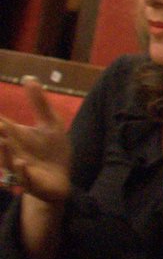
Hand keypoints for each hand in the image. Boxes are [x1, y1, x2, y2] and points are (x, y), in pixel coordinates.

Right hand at [0, 78, 72, 204]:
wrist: (61, 179)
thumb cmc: (52, 149)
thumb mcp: (49, 123)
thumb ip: (39, 102)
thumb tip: (29, 77)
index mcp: (11, 135)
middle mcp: (9, 151)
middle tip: (1, 128)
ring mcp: (17, 167)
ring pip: (4, 161)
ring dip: (3, 154)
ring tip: (5, 142)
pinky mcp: (31, 181)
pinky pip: (22, 178)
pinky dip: (20, 172)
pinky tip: (21, 163)